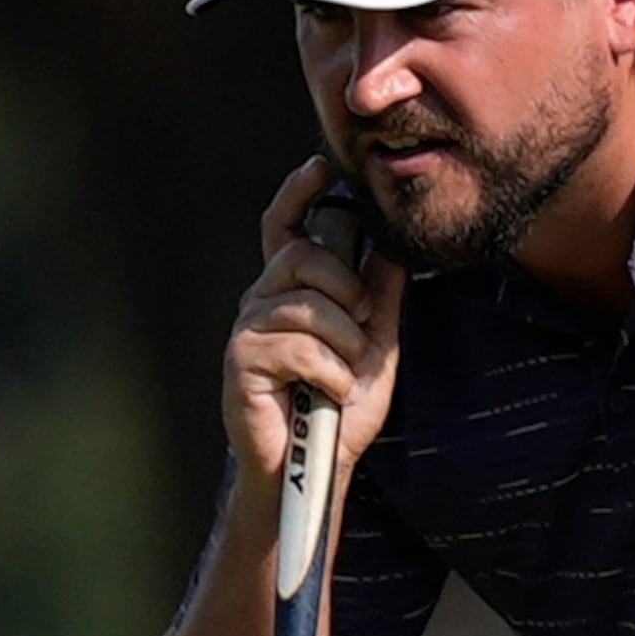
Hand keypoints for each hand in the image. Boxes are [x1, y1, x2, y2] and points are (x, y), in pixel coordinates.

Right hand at [224, 158, 406, 483]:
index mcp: (292, 293)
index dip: (298, 194)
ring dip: (343, 342)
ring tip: (344, 374)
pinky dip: (329, 372)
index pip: (286, 228)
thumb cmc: (338, 410)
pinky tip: (328, 394)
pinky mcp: (240, 362)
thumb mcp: (375, 345)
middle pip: (302, 254)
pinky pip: (297, 345)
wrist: (316, 467)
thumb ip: (381, 296)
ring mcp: (247, 331)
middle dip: (345, 287)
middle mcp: (263, 302)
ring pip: (306, 303)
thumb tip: (394, 245)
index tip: (319, 168)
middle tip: (361, 325)